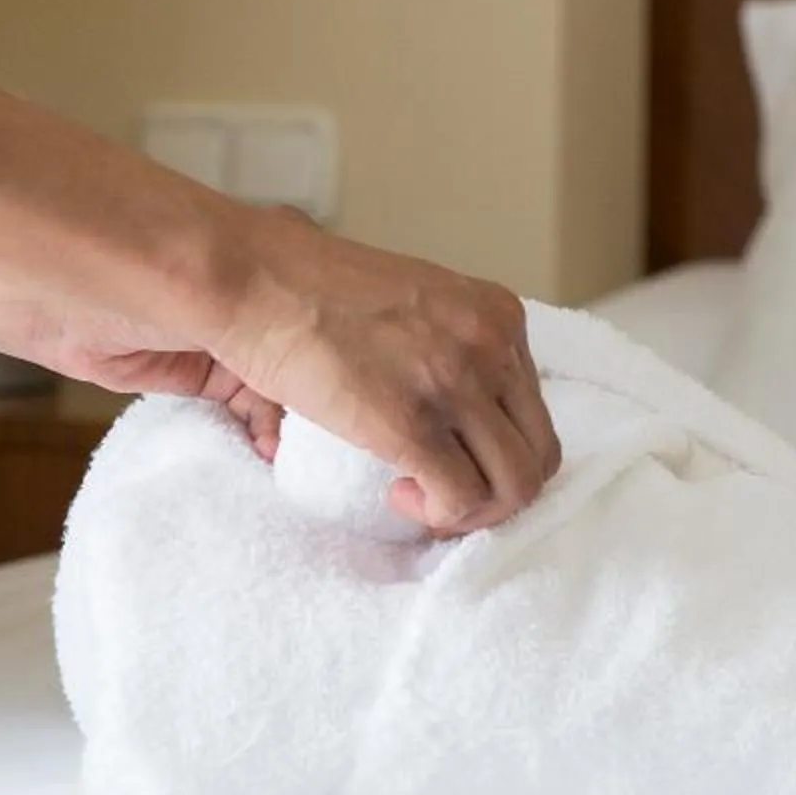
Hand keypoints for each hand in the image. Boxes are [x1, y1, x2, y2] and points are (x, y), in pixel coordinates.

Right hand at [209, 209, 562, 533]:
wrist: (255, 279)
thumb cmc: (312, 288)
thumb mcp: (411, 301)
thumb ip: (445, 345)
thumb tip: (445, 412)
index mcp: (496, 313)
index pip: (533, 405)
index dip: (497, 444)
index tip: (453, 452)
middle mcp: (492, 345)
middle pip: (539, 450)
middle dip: (499, 488)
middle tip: (444, 490)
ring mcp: (458, 384)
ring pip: (516, 485)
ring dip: (473, 510)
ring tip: (421, 496)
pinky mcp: (414, 424)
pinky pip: (463, 500)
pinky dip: (439, 515)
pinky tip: (400, 493)